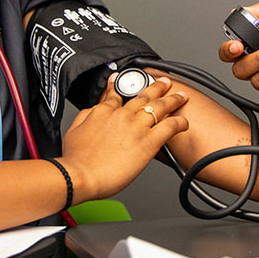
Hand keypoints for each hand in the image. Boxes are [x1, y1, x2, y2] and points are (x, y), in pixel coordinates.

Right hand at [62, 76, 188, 202]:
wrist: (80, 175)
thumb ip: (86, 116)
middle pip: (144, 96)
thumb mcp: (74, 130)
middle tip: (165, 81)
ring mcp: (136, 126)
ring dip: (173, 99)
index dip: (123, 86)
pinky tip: (184, 123)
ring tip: (181, 96)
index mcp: (103, 112)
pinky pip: (169, 127)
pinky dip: (179, 123)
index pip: (116, 94)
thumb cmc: (76, 160)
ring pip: (160, 106)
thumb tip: (93, 110)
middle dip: (157, 86)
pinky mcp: (148, 142)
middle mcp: (122, 115)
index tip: (126, 81)